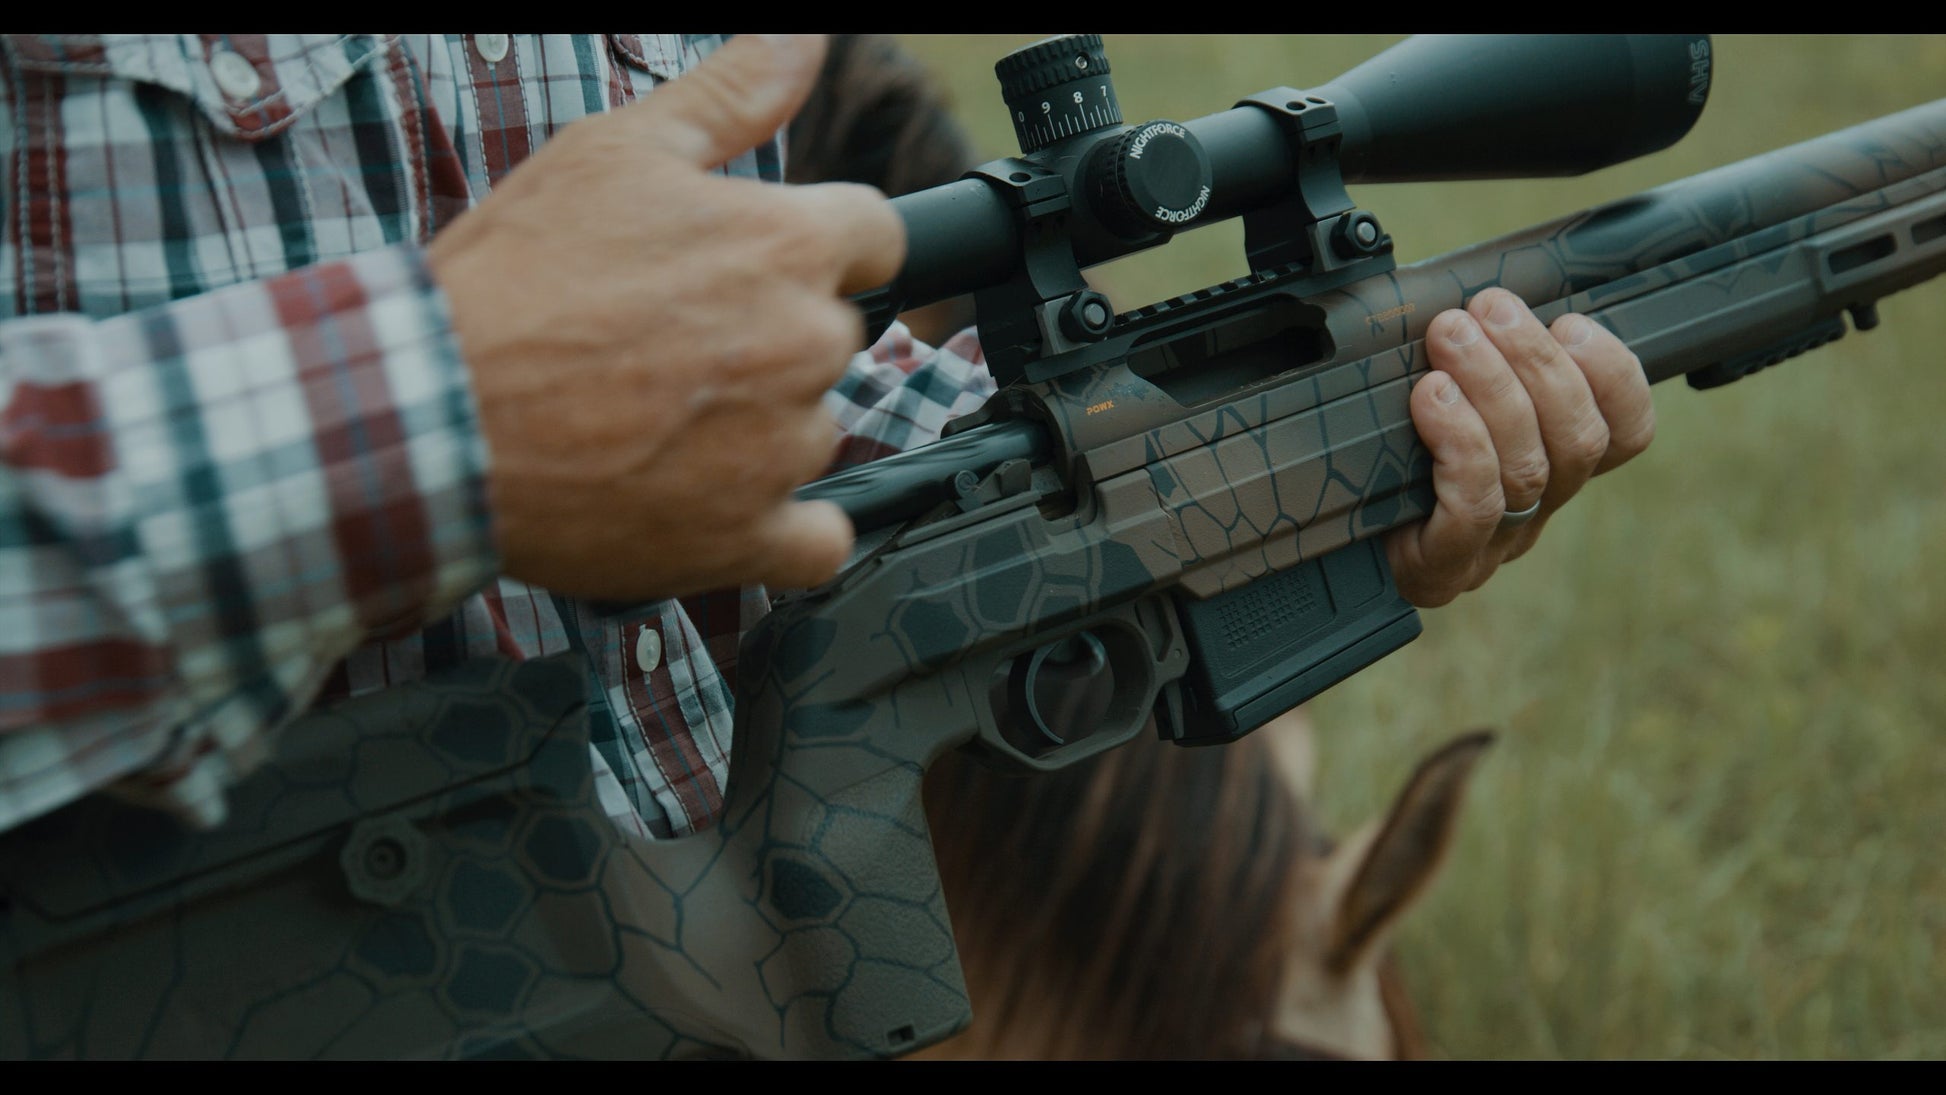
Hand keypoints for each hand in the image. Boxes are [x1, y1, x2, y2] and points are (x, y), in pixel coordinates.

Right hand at [427, 34, 901, 601]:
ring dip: (757, 426)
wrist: (435, 412)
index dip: (818, 246)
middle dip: (770, 334)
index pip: (877, 237)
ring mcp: (783, 448)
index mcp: (787, 245)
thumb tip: (807, 39)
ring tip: (654, 417)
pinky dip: (782, 527)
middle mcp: (804, 345)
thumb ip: (733, 93)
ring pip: (811, 429)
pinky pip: (818, 542)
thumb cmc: (515, 280)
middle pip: (833, 333)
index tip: (757, 265)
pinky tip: (721, 503)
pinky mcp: (749, 537)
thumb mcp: (617, 151)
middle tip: (671, 342)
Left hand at [1386, 288, 1654, 606]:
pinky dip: (1460, 440)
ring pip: (1527, 469)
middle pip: (1577, 442)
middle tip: (1486, 309)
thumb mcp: (1441, 388)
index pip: (1625, 434)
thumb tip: (1488, 295)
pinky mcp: (1442, 567)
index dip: (1614, 376)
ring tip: (1450, 335)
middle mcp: (1534, 513)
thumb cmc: (1381, 448)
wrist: (1312, 529)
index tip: (1572, 323)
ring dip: (1492, 386)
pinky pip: (1474, 505)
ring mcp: (1491, 547)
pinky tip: (1430, 397)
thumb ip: (1479, 351)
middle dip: (1536, 360)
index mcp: (1552, 467)